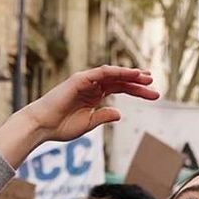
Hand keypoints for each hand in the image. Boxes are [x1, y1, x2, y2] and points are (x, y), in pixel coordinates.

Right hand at [0, 67, 159, 168]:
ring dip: (131, 75)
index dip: (138, 91)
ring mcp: (86, 80)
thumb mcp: (89, 123)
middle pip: (121, 80)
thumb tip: (119, 114)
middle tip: (155, 85)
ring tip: (147, 78)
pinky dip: (118, 72)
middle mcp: (92, 85)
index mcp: (95, 95)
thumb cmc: (61, 126)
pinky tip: (132, 74)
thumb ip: (104, 117)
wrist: (43, 126)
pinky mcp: (80, 79)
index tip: (154, 95)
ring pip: (113, 74)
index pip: (121, 89)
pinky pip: (102, 73)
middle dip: (139, 82)